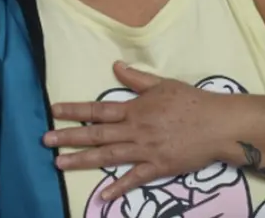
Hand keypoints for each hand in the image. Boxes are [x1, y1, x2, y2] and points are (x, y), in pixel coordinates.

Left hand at [44, 62, 233, 200]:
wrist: (219, 124)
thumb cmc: (193, 102)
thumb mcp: (165, 84)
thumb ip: (137, 78)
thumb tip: (115, 66)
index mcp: (137, 108)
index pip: (100, 109)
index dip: (76, 110)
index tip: (54, 110)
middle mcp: (136, 129)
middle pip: (97, 134)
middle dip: (69, 137)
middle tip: (45, 141)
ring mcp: (146, 150)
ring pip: (108, 156)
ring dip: (82, 161)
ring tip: (59, 164)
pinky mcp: (158, 167)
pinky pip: (134, 179)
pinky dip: (118, 188)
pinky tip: (102, 197)